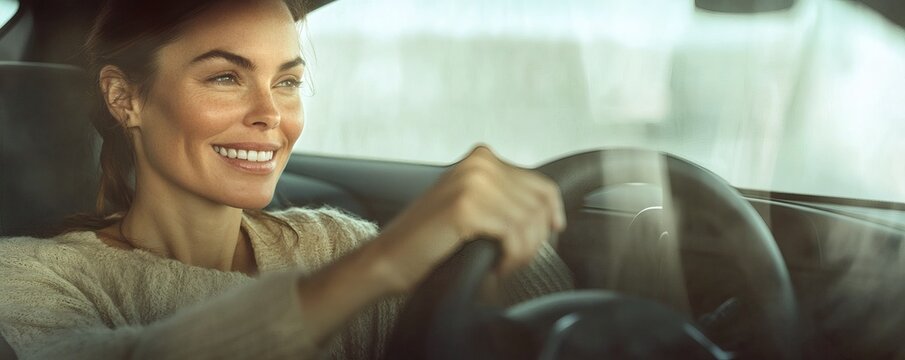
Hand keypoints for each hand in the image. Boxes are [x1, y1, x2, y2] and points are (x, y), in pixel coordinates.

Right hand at [373, 145, 565, 292]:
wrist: (387, 260)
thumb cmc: (430, 243)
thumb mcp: (474, 209)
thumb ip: (506, 200)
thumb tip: (552, 215)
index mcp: (482, 158)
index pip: (543, 186)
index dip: (550, 219)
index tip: (543, 242)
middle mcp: (479, 162)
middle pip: (541, 205)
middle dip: (535, 240)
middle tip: (512, 260)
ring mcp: (472, 181)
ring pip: (530, 222)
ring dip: (522, 252)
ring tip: (501, 264)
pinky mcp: (466, 206)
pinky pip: (514, 235)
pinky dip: (511, 257)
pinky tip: (494, 266)